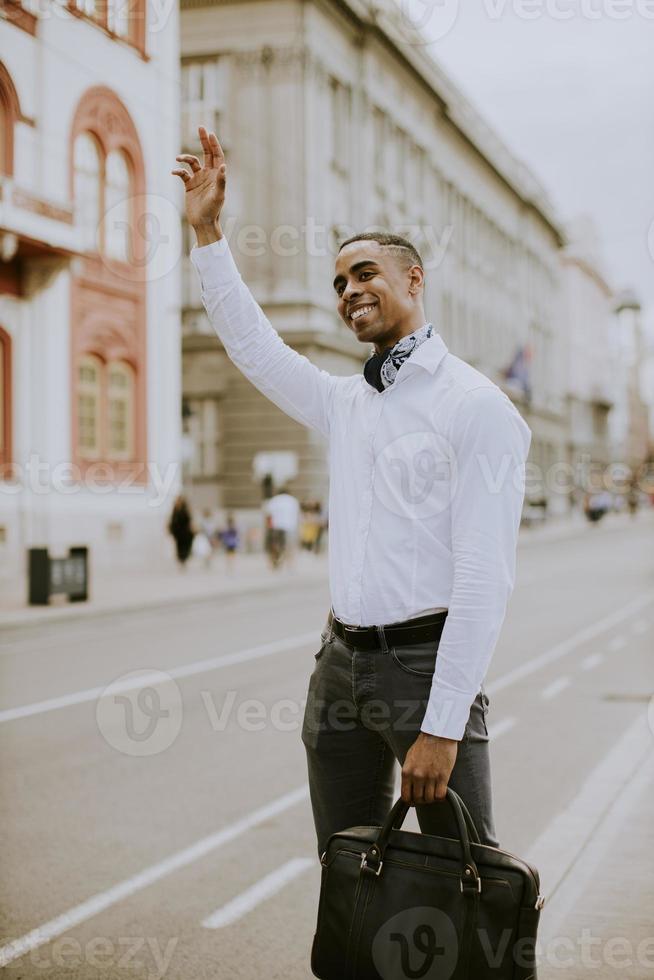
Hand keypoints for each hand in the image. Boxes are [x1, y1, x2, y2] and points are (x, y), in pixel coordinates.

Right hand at [171, 126, 225, 243]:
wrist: (202, 223)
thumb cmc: (213, 211)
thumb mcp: (218, 196)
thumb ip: (221, 181)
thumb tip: (223, 166)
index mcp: (217, 175)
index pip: (217, 155)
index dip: (213, 144)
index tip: (209, 133)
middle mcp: (208, 175)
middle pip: (206, 153)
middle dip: (203, 140)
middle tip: (200, 127)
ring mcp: (198, 179)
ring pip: (192, 162)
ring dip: (185, 158)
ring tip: (178, 159)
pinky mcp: (189, 185)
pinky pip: (183, 174)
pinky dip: (178, 171)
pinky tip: (174, 172)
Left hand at [401, 733, 457, 804]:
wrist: (438, 735)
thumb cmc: (424, 745)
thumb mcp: (410, 758)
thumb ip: (409, 772)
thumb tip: (409, 787)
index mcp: (407, 771)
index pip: (406, 796)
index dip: (410, 801)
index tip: (414, 801)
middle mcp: (417, 776)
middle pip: (418, 799)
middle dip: (422, 800)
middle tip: (426, 795)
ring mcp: (430, 777)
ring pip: (429, 799)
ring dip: (432, 798)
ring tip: (434, 792)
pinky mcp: (443, 776)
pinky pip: (440, 795)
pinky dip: (441, 797)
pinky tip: (441, 791)